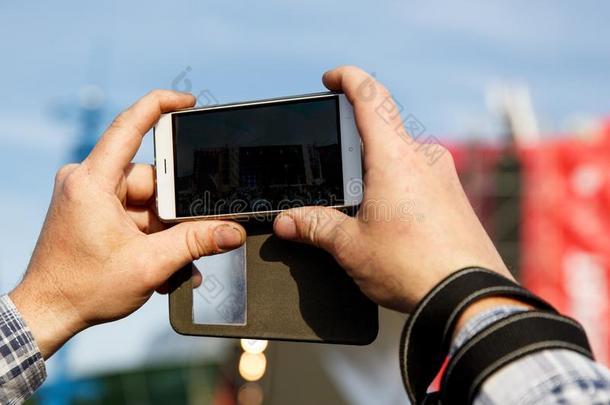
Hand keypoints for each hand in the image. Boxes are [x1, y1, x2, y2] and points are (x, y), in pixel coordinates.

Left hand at [10, 90, 245, 358]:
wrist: (49, 312)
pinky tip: (163, 264)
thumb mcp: (149, 264)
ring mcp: (90, 197)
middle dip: (174, 212)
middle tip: (186, 238)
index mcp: (92, 182)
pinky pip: (135, 214)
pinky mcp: (94, 211)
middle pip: (152, 179)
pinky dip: (152, 236)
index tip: (188, 102)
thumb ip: (195, 243)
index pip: (128, 127)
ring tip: (173, 263)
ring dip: (166, 232)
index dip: (160, 106)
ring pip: (147, 201)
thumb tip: (232, 231)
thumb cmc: (84, 288)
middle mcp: (88, 182)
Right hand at [274, 66, 511, 312]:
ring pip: (401, 157)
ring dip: (376, 171)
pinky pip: (420, 177)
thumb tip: (288, 221)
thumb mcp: (350, 246)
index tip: (331, 79)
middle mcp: (424, 158)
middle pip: (383, 130)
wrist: (469, 297)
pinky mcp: (454, 197)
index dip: (348, 79)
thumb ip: (315, 226)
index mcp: (394, 157)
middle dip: (354, 147)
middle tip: (336, 179)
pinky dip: (398, 186)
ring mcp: (444, 177)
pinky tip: (390, 222)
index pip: (370, 97)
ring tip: (361, 210)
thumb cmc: (412, 267)